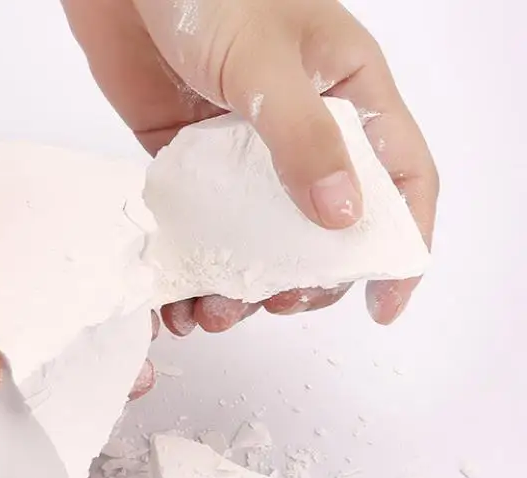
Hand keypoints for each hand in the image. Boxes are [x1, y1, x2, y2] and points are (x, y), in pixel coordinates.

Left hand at [62, 0, 438, 332]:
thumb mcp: (266, 61)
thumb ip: (304, 139)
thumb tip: (343, 219)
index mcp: (348, 97)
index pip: (399, 179)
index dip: (401, 245)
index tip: (383, 303)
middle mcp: (304, 132)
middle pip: (326, 227)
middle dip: (305, 279)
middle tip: (276, 304)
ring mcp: (245, 154)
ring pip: (259, 239)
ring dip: (241, 286)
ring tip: (214, 314)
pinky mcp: (192, 165)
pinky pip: (203, 229)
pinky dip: (194, 269)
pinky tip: (180, 299)